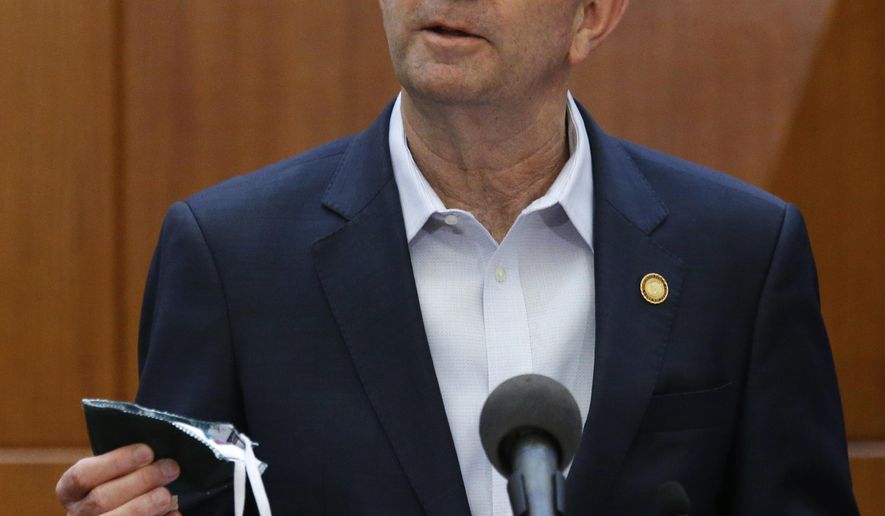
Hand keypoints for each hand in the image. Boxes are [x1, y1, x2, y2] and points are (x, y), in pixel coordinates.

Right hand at [56, 443, 180, 514]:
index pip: (82, 475)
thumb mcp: (116, 473)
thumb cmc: (123, 486)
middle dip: (140, 481)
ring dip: (144, 506)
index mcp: (71, 491)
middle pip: (100, 499)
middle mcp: (77, 514)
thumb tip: (154, 450)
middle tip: (171, 468)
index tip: (148, 451)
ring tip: (167, 494)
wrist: (123, 506)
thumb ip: (130, 463)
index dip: (116, 462)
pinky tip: (174, 513)